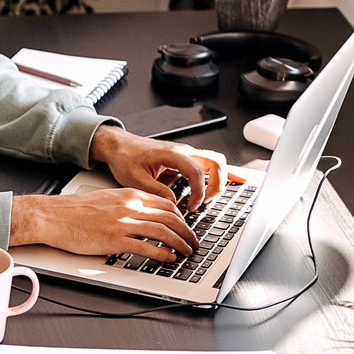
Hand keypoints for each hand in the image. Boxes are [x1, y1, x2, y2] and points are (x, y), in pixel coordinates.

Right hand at [9, 187, 198, 262]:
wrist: (54, 216)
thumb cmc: (73, 211)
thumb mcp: (106, 200)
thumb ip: (125, 205)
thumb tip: (140, 218)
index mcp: (129, 195)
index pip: (167, 204)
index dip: (182, 218)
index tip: (185, 227)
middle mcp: (130, 207)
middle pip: (171, 218)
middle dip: (187, 232)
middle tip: (193, 242)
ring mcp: (124, 223)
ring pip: (164, 232)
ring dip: (180, 244)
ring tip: (186, 252)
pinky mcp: (116, 240)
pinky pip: (147, 247)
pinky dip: (162, 253)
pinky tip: (169, 258)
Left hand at [90, 125, 224, 211]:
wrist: (119, 146)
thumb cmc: (125, 157)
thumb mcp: (136, 180)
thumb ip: (156, 192)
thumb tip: (173, 204)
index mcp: (173, 154)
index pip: (197, 173)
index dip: (198, 193)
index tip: (191, 207)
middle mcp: (184, 151)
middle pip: (215, 163)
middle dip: (217, 184)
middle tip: (206, 202)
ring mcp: (186, 154)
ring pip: (215, 162)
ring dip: (219, 179)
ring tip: (212, 197)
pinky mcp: (184, 159)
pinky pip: (208, 163)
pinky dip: (221, 172)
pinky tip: (234, 179)